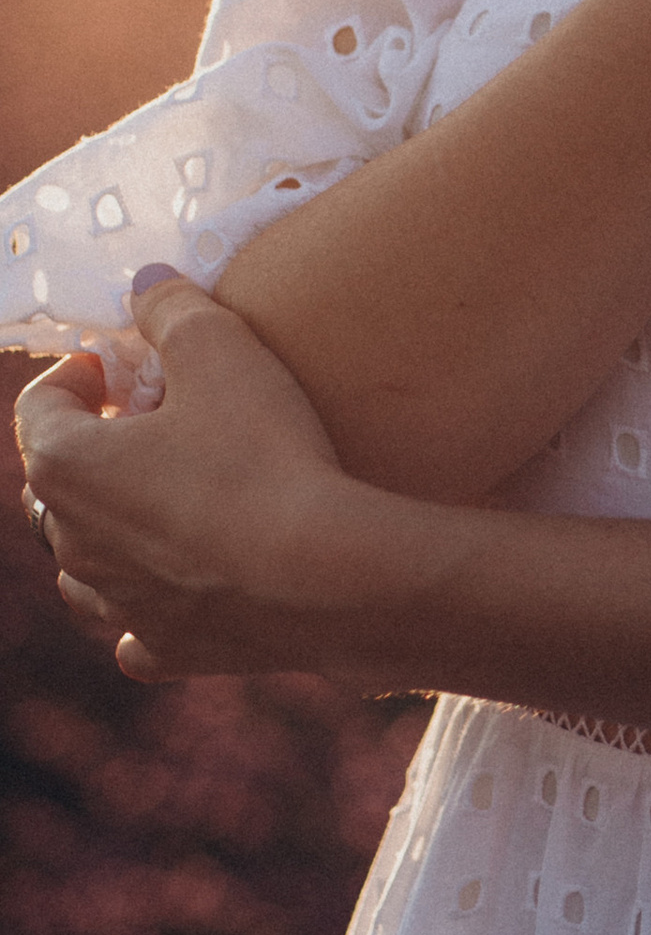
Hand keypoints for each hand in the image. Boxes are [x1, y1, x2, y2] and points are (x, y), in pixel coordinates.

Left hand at [16, 274, 444, 684]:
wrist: (326, 576)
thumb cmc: (265, 456)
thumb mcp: (223, 350)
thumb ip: (173, 308)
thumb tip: (146, 284)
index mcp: (66, 466)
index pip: (40, 405)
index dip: (80, 374)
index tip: (120, 364)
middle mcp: (72, 544)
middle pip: (57, 483)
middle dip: (95, 447)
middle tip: (154, 423)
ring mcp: (117, 605)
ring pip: (83, 564)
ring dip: (110, 530)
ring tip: (165, 499)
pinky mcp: (168, 650)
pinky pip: (135, 631)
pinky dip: (148, 606)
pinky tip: (182, 586)